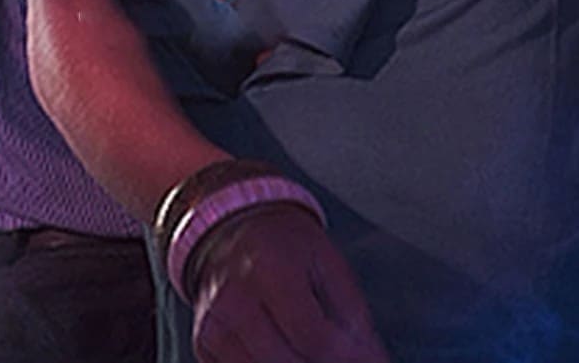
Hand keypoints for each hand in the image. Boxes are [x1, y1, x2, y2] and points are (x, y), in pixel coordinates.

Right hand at [188, 203, 391, 362]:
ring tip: (317, 354)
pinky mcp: (203, 344)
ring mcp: (213, 325)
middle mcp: (234, 298)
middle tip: (341, 356)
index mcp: (271, 267)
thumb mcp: (329, 264)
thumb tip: (374, 362)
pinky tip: (288, 352)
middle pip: (285, 362)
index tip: (362, 357)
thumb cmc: (288, 246)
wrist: (235, 228)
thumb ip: (352, 316)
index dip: (343, 356)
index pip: (311, 335)